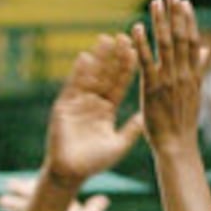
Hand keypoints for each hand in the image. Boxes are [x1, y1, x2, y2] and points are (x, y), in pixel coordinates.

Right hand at [44, 34, 141, 183]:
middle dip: (113, 57)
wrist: (70, 173)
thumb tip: (147, 115)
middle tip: (123, 36)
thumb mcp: (118, 144)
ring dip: (97, 58)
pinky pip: (72, 87)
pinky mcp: (64, 107)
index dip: (127, 67)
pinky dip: (78, 73)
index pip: (119, 84)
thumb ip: (132, 129)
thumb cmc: (94, 163)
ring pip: (90, 76)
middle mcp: (92, 103)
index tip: (136, 49)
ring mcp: (77, 103)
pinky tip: (85, 57)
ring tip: (105, 39)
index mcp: (107, 110)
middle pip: (105, 75)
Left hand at [132, 0, 206, 155]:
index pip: (193, 41)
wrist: (177, 147)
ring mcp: (168, 81)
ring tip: (154, 3)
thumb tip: (207, 49)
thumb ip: (200, 69)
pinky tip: (135, 28)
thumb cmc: (183, 123)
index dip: (189, 20)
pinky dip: (141, 44)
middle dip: (175, 14)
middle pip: (181, 37)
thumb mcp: (195, 93)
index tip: (185, 1)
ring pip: (165, 45)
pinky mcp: (152, 89)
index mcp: (194, 75)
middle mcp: (183, 74)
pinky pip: (146, 63)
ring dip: (160, 22)